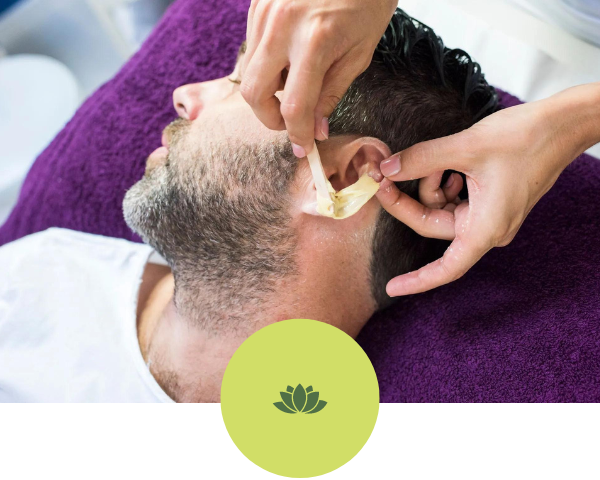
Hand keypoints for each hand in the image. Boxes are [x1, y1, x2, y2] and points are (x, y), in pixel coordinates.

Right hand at [242, 0, 397, 157]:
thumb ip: (332, 93)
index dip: (297, 134)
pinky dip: (267, 62)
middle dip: (269, 117)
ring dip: (268, 88)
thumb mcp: (359, 52)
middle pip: (253, 93)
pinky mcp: (257, 4)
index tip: (303, 146)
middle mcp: (281, 26)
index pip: (293, 107)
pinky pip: (252, 47)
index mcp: (314, 41)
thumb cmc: (367, 0)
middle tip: (291, 120)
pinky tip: (290, 54)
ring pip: (249, 71)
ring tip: (297, 79)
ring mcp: (264, 12)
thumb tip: (314, 128)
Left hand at [376, 83, 599, 296]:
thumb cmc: (525, 138)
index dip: (418, 280)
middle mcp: (488, 228)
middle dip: (409, 201)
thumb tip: (387, 168)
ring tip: (441, 159)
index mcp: (486, 228)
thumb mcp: (464, 147)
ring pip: (442, 209)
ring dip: (432, 185)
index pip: (447, 268)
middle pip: (434, 225)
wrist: (563, 124)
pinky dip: (446, 182)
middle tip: (385, 176)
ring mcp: (490, 215)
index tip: (391, 287)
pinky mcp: (491, 202)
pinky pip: (456, 200)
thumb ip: (421, 160)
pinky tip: (453, 164)